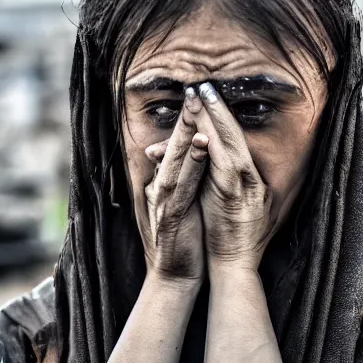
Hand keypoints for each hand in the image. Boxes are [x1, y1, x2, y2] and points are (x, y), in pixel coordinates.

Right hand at [134, 96, 209, 285]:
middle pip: (171, 146)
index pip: (173, 146)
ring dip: (185, 133)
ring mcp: (163, 200)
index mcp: (164, 182)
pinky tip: (202, 145)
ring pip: (174, 160)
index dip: (184, 122)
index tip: (196, 96)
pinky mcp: (172, 215)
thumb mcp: (178, 203)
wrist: (175, 272)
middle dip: (184, 118)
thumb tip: (176, 159)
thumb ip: (178, 180)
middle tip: (195, 89)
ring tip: (197, 108)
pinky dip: (191, 164)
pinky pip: (182, 185)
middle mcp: (160, 186)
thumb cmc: (183, 236)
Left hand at [197, 83, 274, 271]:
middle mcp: (248, 175)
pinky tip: (204, 130)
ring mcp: (245, 184)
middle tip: (201, 85)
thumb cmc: (227, 231)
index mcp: (245, 175)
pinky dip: (215, 146)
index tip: (204, 95)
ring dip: (216, 118)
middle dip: (216, 108)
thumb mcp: (225, 199)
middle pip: (232, 133)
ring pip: (230, 143)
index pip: (232, 137)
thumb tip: (202, 156)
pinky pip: (226, 165)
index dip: (220, 115)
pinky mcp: (235, 196)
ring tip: (202, 96)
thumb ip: (217, 178)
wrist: (234, 262)